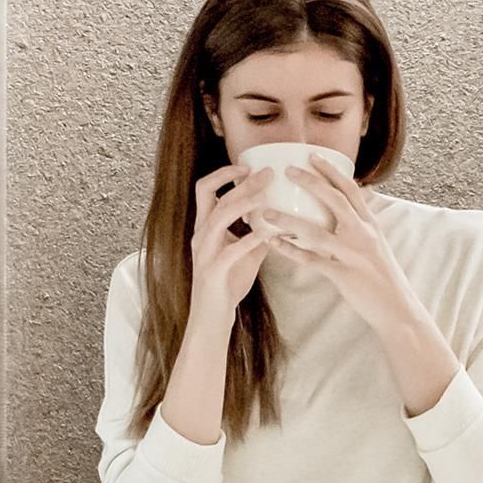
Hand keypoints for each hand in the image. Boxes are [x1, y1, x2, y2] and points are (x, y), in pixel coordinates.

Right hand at [185, 161, 278, 318]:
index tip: (248, 166)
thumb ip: (258, 233)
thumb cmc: (228, 282)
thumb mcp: (246, 252)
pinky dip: (249, 239)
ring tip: (266, 196)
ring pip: (218, 218)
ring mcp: (204, 252)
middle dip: (238, 182)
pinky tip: (267, 233)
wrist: (213, 316)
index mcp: (205, 227)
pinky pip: (230, 251)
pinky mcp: (213, 270)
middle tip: (266, 173)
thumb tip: (282, 218)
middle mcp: (201, 235)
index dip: (224, 173)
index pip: (205, 189)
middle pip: (210, 196)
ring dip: (242, 204)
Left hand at [259, 168, 463, 418]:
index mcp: (371, 225)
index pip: (351, 190)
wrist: (397, 309)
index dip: (331, 172)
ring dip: (288, 220)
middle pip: (335, 201)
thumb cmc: (384, 278)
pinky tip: (272, 244)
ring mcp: (353, 254)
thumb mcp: (377, 246)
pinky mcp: (343, 274)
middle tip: (287, 170)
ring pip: (316, 231)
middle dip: (311, 183)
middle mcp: (363, 235)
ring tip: (265, 211)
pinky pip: (311, 260)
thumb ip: (361, 227)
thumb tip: (345, 210)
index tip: (312, 156)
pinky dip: (290, 251)